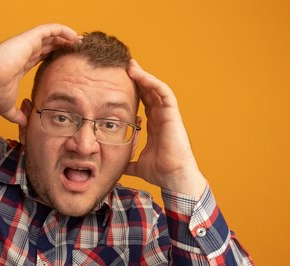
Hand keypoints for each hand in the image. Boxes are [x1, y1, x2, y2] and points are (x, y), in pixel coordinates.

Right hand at [0, 24, 79, 125]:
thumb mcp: (7, 108)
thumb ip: (16, 114)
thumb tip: (24, 123)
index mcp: (21, 64)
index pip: (41, 56)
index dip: (54, 56)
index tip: (68, 62)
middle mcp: (24, 51)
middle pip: (48, 44)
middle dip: (63, 45)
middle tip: (78, 50)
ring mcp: (26, 44)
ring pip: (50, 35)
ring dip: (66, 36)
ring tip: (80, 41)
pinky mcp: (28, 39)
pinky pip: (49, 29)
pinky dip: (62, 30)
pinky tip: (74, 36)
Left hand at [125, 59, 206, 196]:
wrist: (173, 177)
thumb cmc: (160, 172)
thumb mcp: (137, 165)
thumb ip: (128, 162)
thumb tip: (117, 168)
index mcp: (154, 125)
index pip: (144, 103)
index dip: (134, 92)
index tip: (119, 83)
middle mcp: (161, 117)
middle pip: (149, 92)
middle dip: (137, 79)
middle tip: (124, 67)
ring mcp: (168, 115)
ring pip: (156, 89)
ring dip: (143, 76)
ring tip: (130, 65)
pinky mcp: (172, 114)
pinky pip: (163, 92)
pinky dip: (152, 82)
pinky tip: (140, 75)